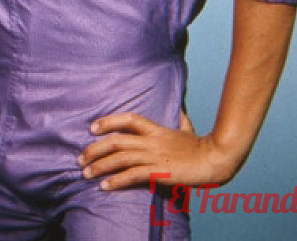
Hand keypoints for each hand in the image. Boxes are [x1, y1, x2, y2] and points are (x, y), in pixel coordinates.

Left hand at [79, 110, 242, 190]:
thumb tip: (179, 109)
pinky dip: (117, 180)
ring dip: (100, 166)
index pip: (127, 119)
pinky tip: (105, 186)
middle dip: (94, 149)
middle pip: (116, 140)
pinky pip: (133, 175)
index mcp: (156, 129)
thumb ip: (179, 120)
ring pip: (120, 158)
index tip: (92, 128)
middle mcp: (151, 141)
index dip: (108, 121)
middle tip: (80, 159)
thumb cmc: (202, 146)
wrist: (216, 160)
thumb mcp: (187, 129)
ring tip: (86, 173)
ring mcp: (154, 156)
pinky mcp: (160, 172)